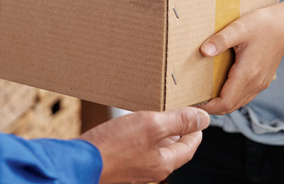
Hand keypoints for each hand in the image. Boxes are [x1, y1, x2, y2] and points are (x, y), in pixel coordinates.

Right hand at [78, 107, 209, 183]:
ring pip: (155, 149)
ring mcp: (135, 169)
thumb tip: (204, 119)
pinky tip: (133, 124)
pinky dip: (142, 136)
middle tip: (180, 112)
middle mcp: (151, 170)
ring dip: (159, 132)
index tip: (199, 118)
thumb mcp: (151, 125)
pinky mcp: (120, 165)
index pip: (189, 147)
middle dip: (178, 130)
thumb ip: (179, 121)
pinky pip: (138, 149)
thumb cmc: (114, 145)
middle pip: (173, 148)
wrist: (80, 161)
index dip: (196, 130)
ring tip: (157, 114)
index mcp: (164, 163)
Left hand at [198, 0, 283, 114]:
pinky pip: (244, 96)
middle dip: (212, 107)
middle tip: (193, 100)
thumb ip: (220, 40)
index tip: (192, 102)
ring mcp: (260, 83)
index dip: (208, 106)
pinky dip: (231, 97)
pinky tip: (220, 87)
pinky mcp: (262, 80)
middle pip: (230, 106)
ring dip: (221, 103)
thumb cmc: (264, 24)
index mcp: (247, 74)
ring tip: (203, 95)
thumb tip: (203, 51)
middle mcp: (255, 83)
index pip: (225, 102)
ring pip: (238, 103)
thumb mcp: (240, 28)